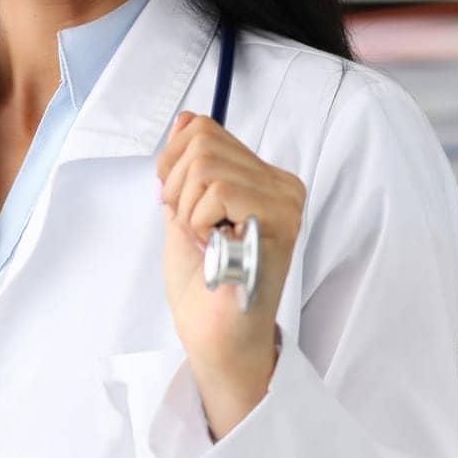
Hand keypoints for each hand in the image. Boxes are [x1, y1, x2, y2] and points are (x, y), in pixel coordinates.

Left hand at [155, 111, 304, 435]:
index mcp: (263, 178)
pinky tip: (216, 248)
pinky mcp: (279, 219)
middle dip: (177, 187)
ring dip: (189, 209)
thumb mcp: (184, 210)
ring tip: (206, 241)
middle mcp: (283, 184)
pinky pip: (218, 188)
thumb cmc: (204, 284)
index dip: (172, 164)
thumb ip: (187, 169)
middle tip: (194, 229)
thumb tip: (186, 120)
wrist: (215, 337)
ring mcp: (285, 201)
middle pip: (201, 140)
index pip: (204, 129)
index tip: (181, 207)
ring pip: (206, 164)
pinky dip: (200, 220)